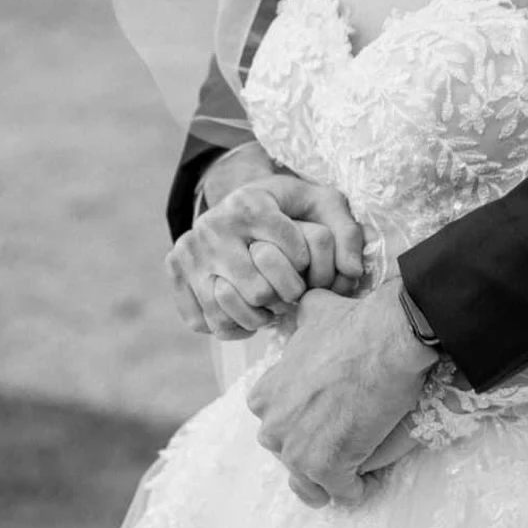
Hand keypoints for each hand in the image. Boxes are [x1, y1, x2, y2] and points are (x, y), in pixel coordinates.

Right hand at [166, 155, 363, 339]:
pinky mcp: (174, 268)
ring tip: (270, 305)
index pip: (293, 252)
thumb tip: (353, 271)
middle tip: (290, 292)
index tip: (305, 262)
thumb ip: (346, 230)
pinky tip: (244, 312)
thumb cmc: (286, 206)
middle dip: (283, 298)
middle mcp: (212, 225)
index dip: (307, 266)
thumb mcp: (321, 202)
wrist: (237, 200)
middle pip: (260, 291)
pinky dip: (228, 326)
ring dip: (256, 317)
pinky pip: (203, 320)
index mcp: (249, 203)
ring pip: (227, 310)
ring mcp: (189, 248)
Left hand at [246, 283, 437, 505]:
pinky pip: (342, 492)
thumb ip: (303, 317)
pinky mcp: (326, 467)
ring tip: (352, 472)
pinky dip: (356, 490)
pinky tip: (368, 481)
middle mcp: (272, 426)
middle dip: (315, 451)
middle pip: (292, 454)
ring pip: (312, 480)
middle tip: (344, 441)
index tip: (325, 420)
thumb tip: (307, 307)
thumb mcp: (315, 312)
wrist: (387, 339)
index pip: (278, 424)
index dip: (303, 423)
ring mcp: (296, 450)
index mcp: (264, 396)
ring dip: (331, 478)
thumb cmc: (355, 325)